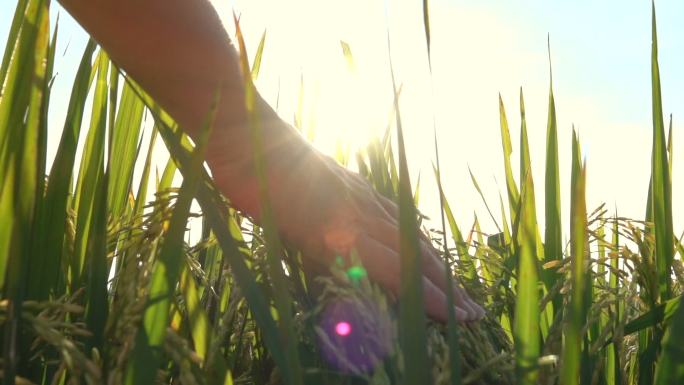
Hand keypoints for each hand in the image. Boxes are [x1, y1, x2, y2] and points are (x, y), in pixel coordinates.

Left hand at [210, 113, 484, 321]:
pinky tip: (416, 238)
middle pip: (414, 254)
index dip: (431, 297)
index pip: (399, 271)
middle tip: (474, 310)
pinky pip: (392, 211)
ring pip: (408, 233)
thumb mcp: (277, 228)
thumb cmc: (253, 184)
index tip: (460, 317)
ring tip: (454, 282)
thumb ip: (318, 253)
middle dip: (446, 286)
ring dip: (435, 262)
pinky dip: (412, 232)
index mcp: (340, 230)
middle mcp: (359, 213)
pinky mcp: (353, 181)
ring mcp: (359, 194)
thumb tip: (353, 277)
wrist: (250, 130)